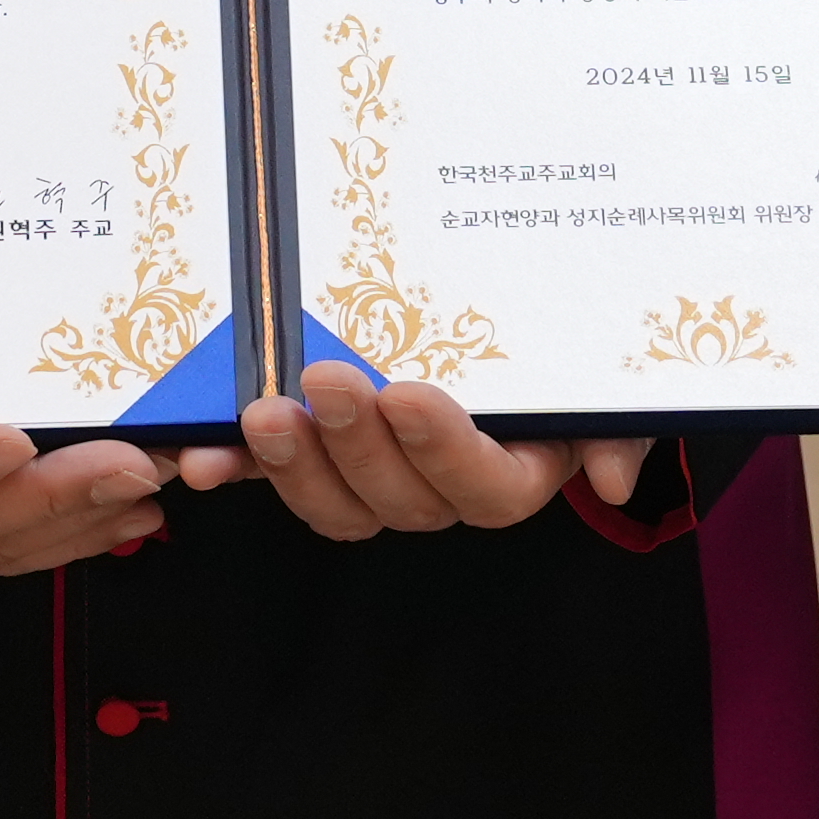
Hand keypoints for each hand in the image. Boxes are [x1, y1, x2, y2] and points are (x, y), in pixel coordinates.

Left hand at [175, 362, 648, 539]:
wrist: (510, 316)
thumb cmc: (559, 352)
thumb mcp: (605, 376)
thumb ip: (618, 423)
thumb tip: (613, 476)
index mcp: (509, 470)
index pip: (484, 489)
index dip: (444, 450)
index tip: (409, 394)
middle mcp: (436, 486)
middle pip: (396, 500)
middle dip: (356, 445)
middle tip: (328, 379)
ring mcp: (369, 476)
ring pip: (332, 502)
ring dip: (292, 466)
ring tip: (263, 413)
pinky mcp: (313, 455)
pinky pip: (273, 476)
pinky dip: (236, 469)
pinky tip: (200, 456)